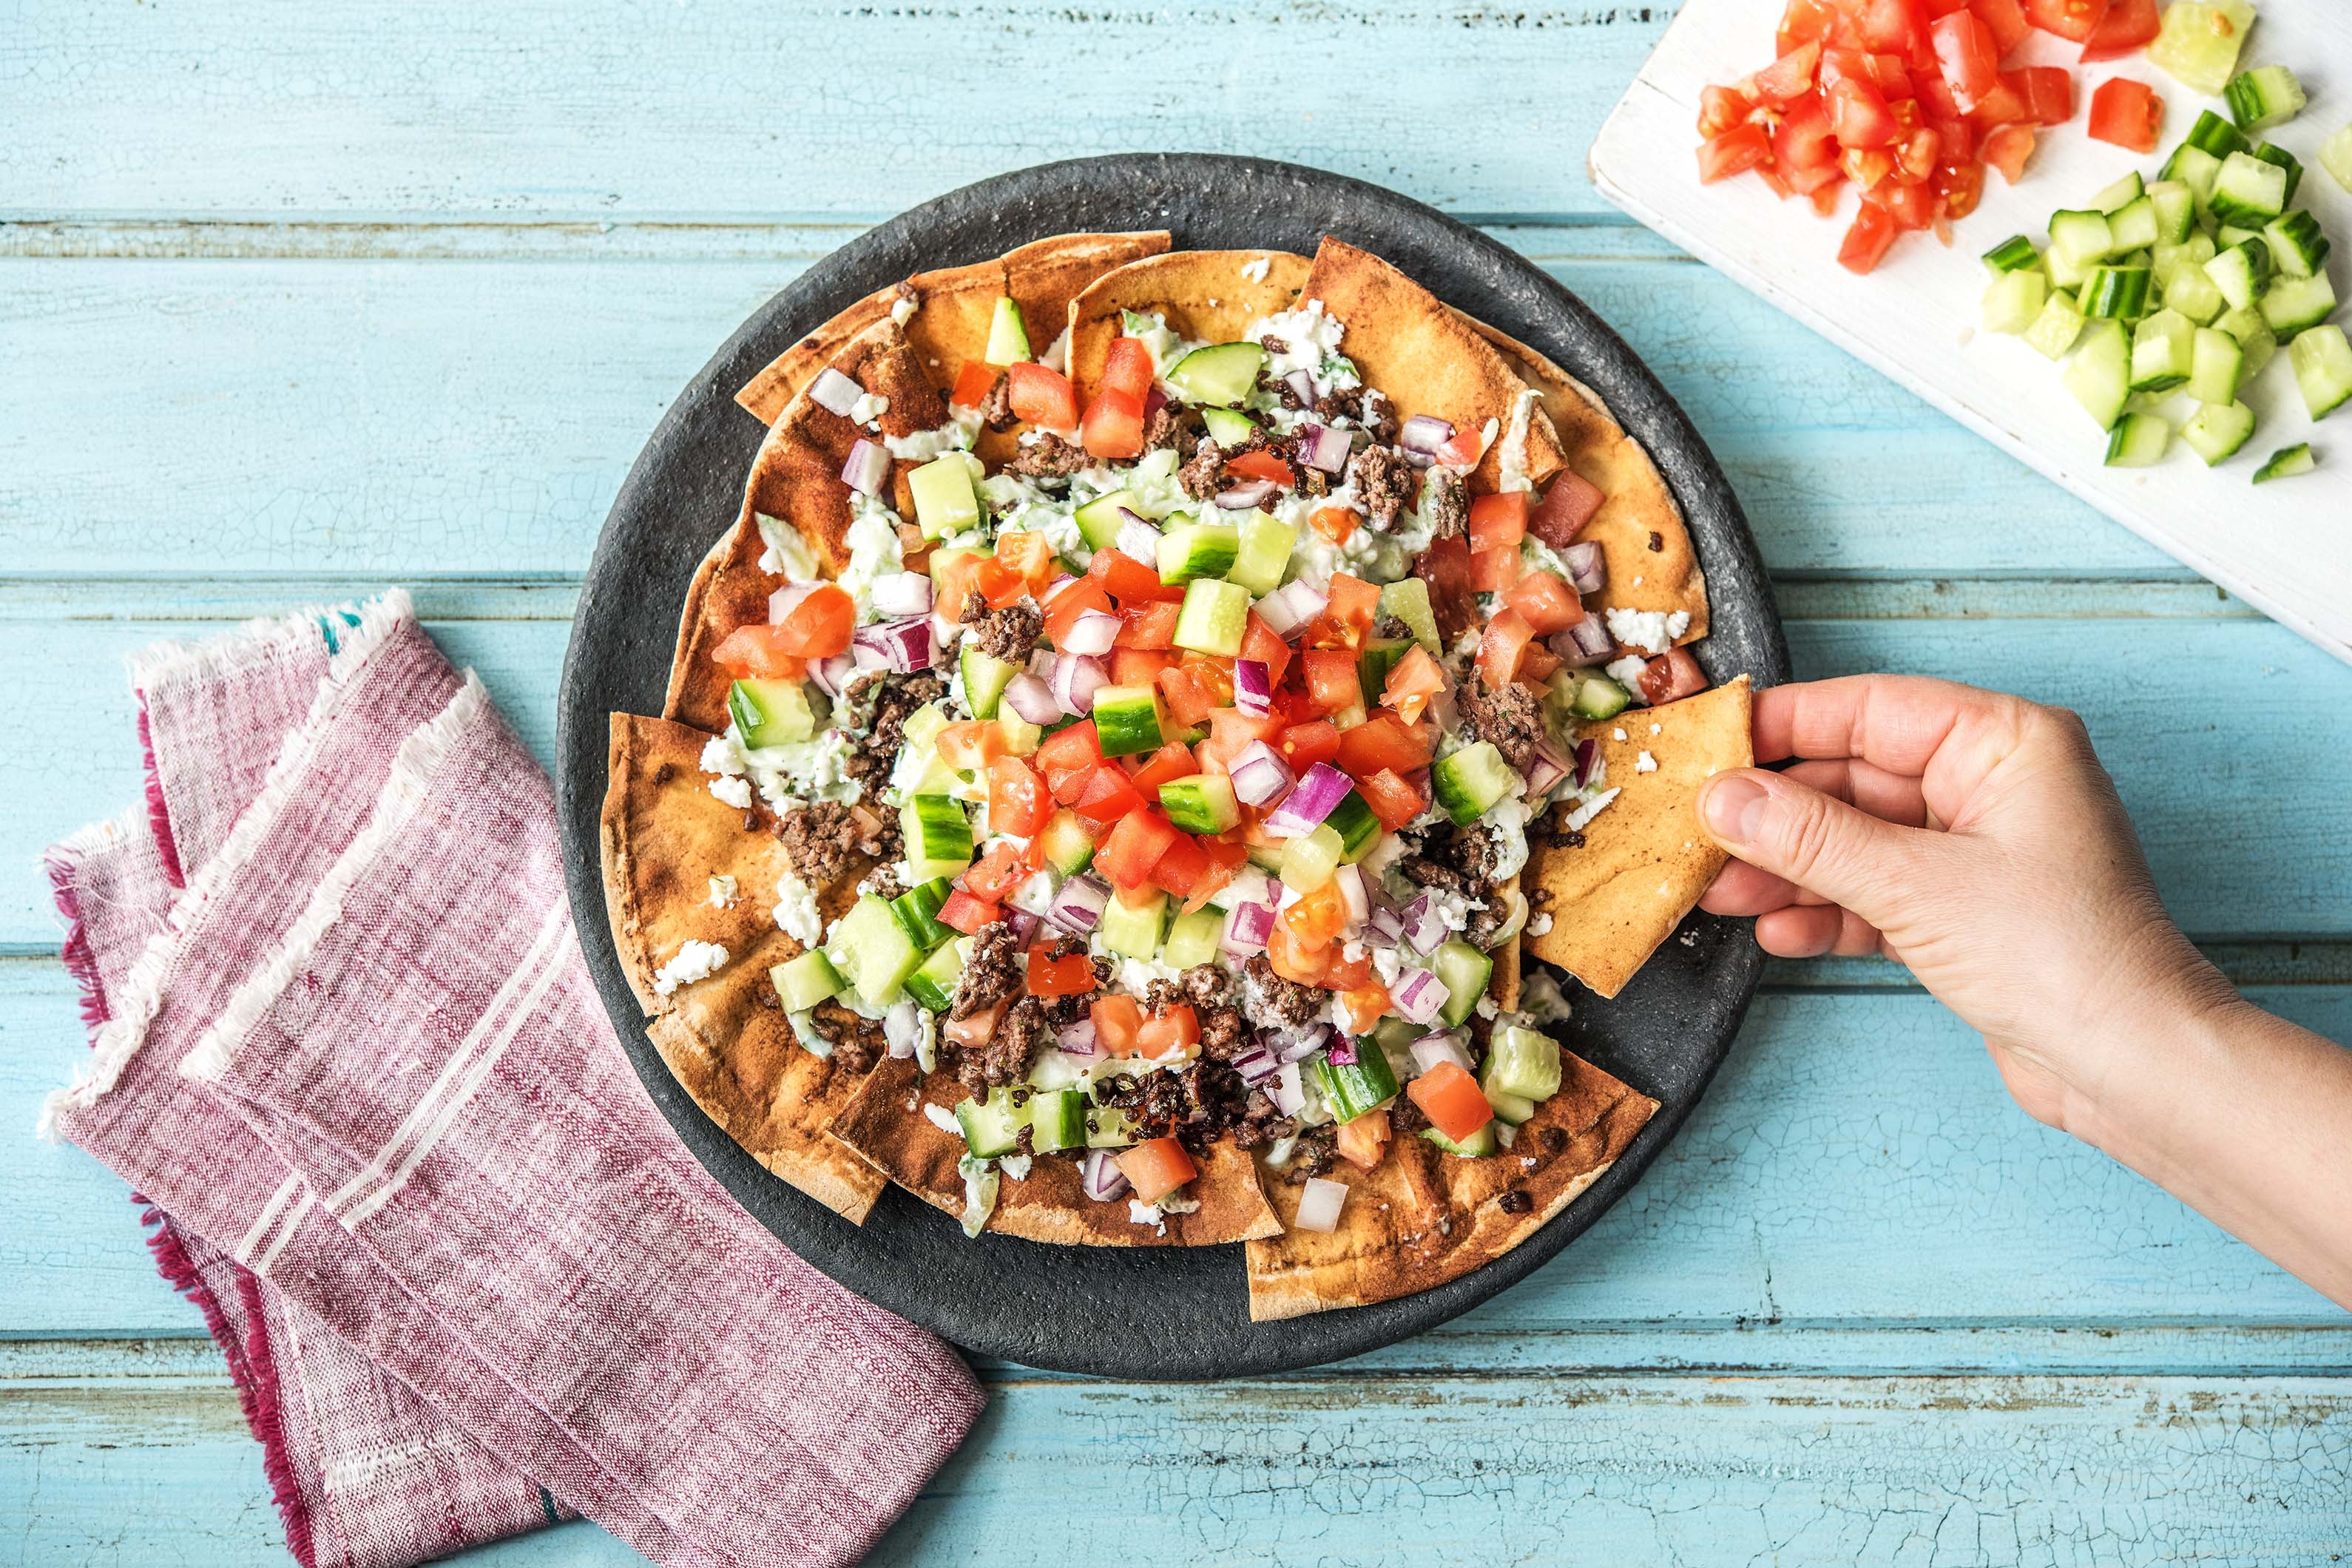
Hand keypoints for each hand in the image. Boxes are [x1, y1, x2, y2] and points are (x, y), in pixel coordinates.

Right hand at [1694, 675, 2235, 1134]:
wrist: (2129, 1066)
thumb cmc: (2064, 958)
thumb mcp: (1915, 886)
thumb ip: (1810, 838)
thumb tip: (1725, 799)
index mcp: (2005, 743)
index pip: (1870, 709)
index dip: (1783, 727)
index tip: (1710, 745)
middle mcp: (1993, 786)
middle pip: (1854, 778)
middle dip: (1776, 815)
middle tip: (1701, 834)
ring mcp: (1978, 851)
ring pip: (1856, 841)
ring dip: (1789, 869)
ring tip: (1723, 894)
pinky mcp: (1965, 913)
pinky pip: (1876, 893)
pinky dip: (1829, 911)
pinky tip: (1780, 932)